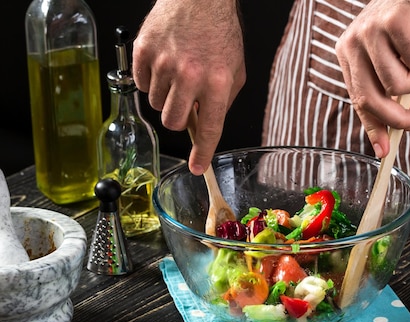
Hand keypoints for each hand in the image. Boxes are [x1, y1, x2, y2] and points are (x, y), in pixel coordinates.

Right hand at [132, 0, 245, 174]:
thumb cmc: (219, 32)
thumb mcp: (235, 70)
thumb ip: (222, 101)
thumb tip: (205, 126)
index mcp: (218, 82)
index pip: (209, 128)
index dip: (202, 153)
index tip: (196, 167)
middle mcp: (191, 75)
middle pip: (174, 122)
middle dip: (180, 118)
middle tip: (185, 102)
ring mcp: (164, 63)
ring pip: (156, 105)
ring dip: (167, 96)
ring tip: (178, 74)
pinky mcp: (144, 51)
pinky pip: (142, 84)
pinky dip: (151, 80)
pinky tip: (164, 64)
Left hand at [335, 0, 409, 157]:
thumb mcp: (402, 55)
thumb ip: (401, 84)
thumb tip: (408, 116)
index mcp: (349, 52)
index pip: (357, 98)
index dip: (371, 127)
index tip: (383, 150)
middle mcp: (353, 43)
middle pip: (370, 99)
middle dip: (397, 119)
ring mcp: (370, 32)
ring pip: (398, 84)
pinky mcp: (392, 23)